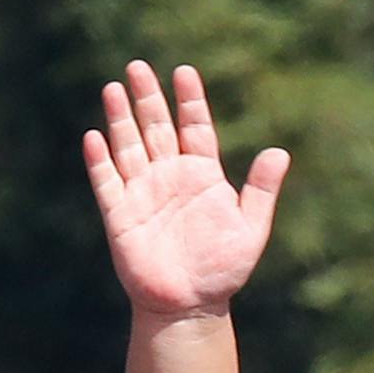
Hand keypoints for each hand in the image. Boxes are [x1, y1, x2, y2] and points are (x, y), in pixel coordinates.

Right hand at [83, 61, 289, 318]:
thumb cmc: (224, 269)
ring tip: (113, 88)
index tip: (184, 71)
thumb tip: (280, 152)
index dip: (189, 99)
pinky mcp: (121, 216)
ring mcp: (143, 194)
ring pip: (128, 146)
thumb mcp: (251, 228)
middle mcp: (169, 177)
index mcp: (202, 174)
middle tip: (137, 66)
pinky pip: (107, 183)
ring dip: (120, 118)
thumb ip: (261, 190)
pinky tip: (94, 137)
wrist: (191, 305)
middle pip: (155, 127)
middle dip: (147, 97)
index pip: (194, 127)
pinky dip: (100, 161)